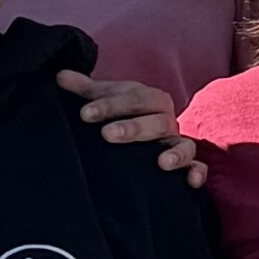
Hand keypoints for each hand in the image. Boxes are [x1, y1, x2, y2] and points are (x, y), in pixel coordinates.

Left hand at [71, 69, 204, 187]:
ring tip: (161, 163)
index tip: (84, 114)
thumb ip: (84, 90)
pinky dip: (198, 173)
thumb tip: (59, 76)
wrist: (141, 129)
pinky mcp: (186, 164)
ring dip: (175, 154)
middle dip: (134, 128)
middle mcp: (167, 120)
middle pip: (158, 121)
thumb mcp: (105, 100)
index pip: (132, 97)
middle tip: (106, 135)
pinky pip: (199, 167)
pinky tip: (191, 182)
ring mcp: (177, 142)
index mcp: (149, 99)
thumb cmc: (120, 113)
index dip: (109, 105)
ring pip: (183, 145)